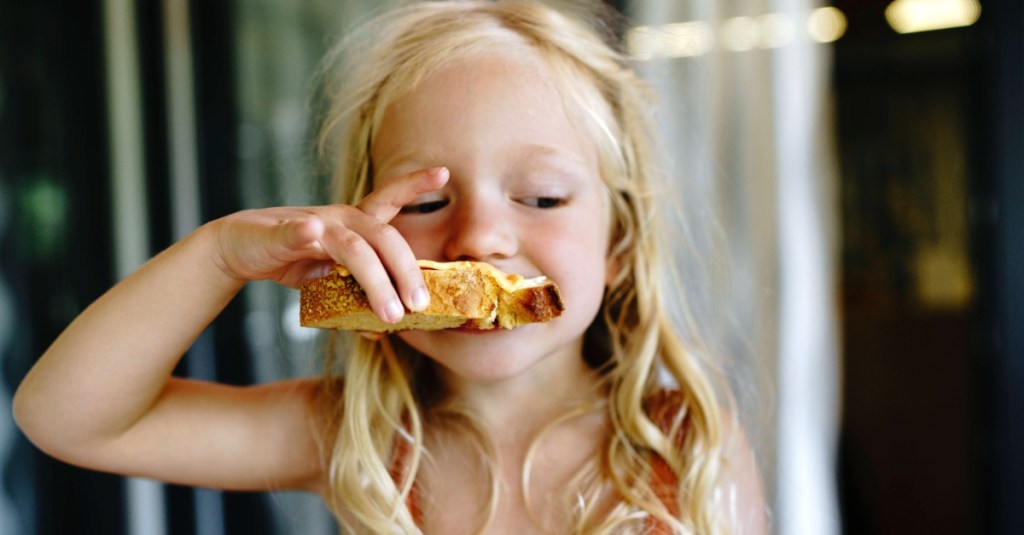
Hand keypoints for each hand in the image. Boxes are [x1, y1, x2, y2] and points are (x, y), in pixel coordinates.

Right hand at [209, 167, 448, 322]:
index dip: (415, 184)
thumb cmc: (292, 262)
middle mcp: (339, 218)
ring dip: (375, 280)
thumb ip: (357, 301)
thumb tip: (383, 331)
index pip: (390, 200)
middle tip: (419, 306)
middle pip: (383, 238)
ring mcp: (312, 224)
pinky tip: (311, 232)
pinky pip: (294, 233)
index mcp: (355, 224)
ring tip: (390, 314)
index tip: (444, 172)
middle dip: (406, 272)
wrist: (237, 251)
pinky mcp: (280, 234)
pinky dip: (301, 233)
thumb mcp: (330, 283)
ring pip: (352, 247)